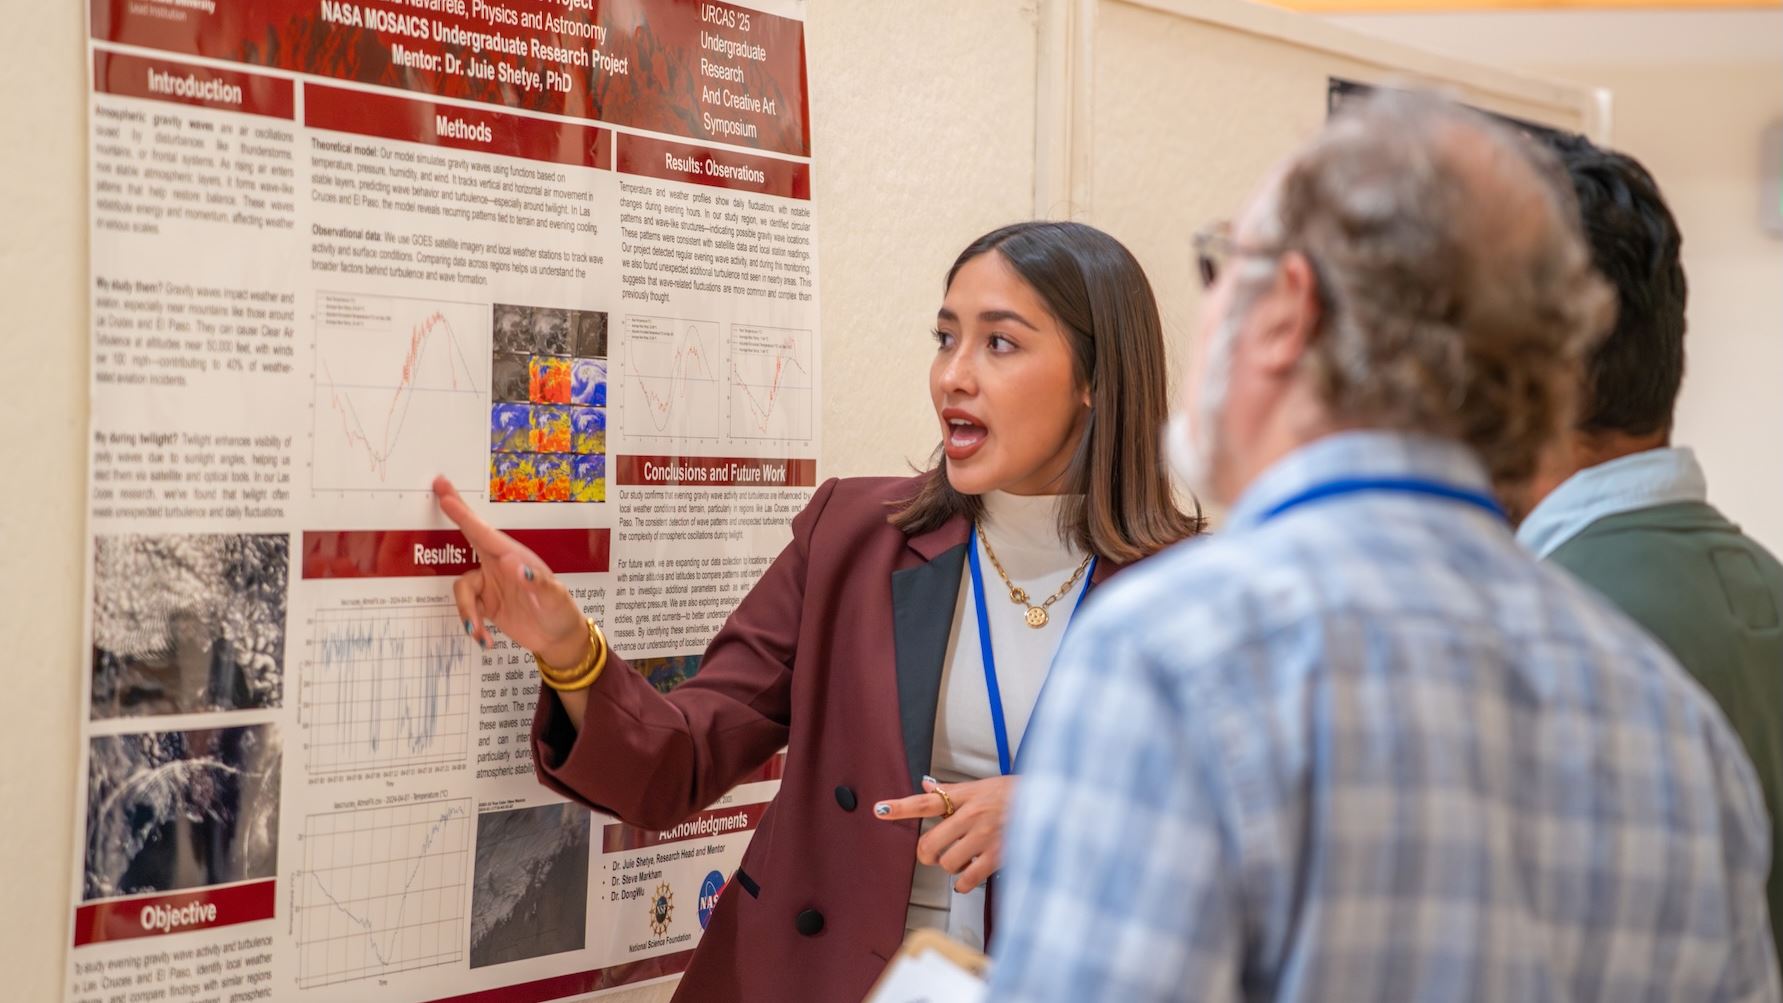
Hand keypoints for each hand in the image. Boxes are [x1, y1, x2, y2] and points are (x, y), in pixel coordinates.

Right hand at [433, 475, 587, 665]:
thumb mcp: (554, 599)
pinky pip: (467, 609)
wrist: (558, 639)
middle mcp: (499, 566)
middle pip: (470, 537)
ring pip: (462, 589)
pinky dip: (473, 626)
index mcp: (515, 557)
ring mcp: (491, 584)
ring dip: (467, 612)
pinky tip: (486, 640)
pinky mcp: (486, 604)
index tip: (445, 495)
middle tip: (439, 487)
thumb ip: (535, 582)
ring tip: (479, 633)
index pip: (485, 533)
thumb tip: (512, 564)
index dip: (463, 515)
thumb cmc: (560, 613)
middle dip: (455, 514)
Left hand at [873, 775, 1013, 892]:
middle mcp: (972, 815)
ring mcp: (984, 837)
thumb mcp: (984, 785)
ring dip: (951, 866)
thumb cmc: (1016, 794)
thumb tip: (926, 785)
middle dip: (927, 854)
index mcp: (967, 796)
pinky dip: (964, 883)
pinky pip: (967, 879)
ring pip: (947, 863)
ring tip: (963, 859)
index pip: (927, 802)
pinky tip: (969, 877)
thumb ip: (953, 791)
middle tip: (932, 855)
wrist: (1051, 802)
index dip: (900, 807)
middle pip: (930, 842)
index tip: (879, 810)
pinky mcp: (997, 856)